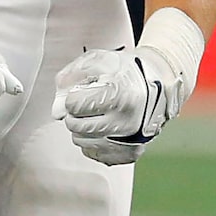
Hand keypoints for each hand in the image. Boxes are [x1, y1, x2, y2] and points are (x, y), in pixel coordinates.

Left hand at [53, 45, 177, 164]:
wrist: (159, 83)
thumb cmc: (124, 71)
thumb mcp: (97, 61)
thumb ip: (69, 79)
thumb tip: (57, 111)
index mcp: (119, 95)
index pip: (73, 105)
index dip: (74, 96)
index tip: (85, 90)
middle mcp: (126, 121)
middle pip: (75, 125)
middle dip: (75, 113)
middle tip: (89, 103)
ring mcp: (129, 140)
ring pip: (81, 141)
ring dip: (82, 127)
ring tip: (99, 113)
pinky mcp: (129, 154)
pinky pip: (93, 152)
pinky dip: (93, 140)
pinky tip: (105, 126)